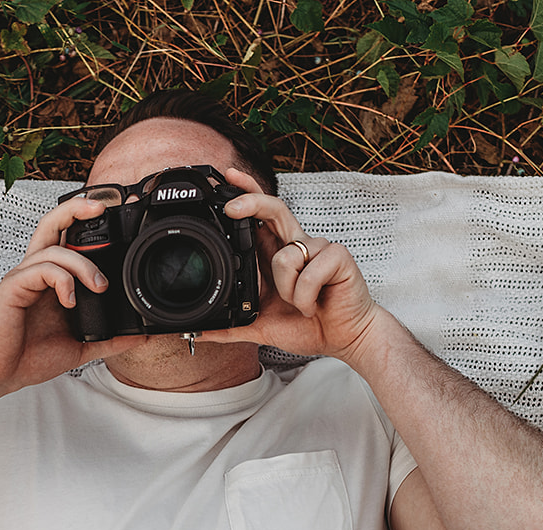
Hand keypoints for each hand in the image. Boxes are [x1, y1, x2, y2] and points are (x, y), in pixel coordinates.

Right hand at [0, 197, 140, 395]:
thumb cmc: (30, 357)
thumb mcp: (80, 346)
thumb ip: (109, 338)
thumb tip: (141, 336)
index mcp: (50, 279)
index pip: (67, 238)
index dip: (86, 223)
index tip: (113, 220)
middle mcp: (36, 271)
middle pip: (52, 223)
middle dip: (76, 208)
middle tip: (103, 207)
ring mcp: (23, 278)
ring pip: (53, 248)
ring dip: (83, 264)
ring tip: (99, 288)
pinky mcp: (13, 288)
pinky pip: (41, 270)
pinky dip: (62, 281)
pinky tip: (70, 302)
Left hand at [200, 167, 383, 369]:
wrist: (342, 339)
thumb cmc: (308, 326)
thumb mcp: (261, 327)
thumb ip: (232, 327)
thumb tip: (200, 332)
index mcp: (277, 255)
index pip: (260, 214)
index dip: (247, 192)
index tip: (226, 177)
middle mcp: (297, 245)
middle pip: (273, 209)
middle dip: (251, 202)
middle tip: (231, 208)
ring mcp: (319, 248)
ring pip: (284, 256)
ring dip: (286, 290)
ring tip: (300, 305)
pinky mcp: (338, 256)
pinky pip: (308, 272)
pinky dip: (304, 297)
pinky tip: (314, 304)